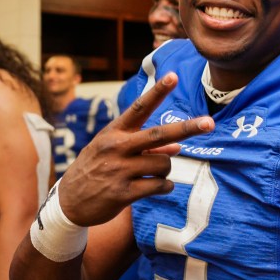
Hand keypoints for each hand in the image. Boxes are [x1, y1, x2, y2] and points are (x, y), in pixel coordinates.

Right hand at [57, 72, 213, 226]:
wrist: (68, 202)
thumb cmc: (97, 169)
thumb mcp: (114, 151)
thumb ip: (144, 145)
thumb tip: (177, 146)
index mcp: (114, 132)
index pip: (139, 108)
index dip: (158, 92)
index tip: (173, 76)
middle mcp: (117, 147)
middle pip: (160, 134)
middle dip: (188, 128)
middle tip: (210, 123)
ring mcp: (120, 170)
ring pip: (165, 163)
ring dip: (166, 170)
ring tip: (153, 174)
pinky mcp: (124, 193)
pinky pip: (160, 186)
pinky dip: (165, 187)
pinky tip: (156, 187)